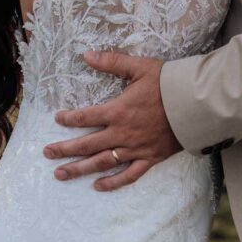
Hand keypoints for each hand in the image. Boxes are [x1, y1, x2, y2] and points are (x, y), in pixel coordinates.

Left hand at [42, 52, 181, 189]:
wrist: (194, 104)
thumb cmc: (167, 84)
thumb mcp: (139, 67)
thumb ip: (112, 62)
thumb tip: (86, 55)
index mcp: (118, 111)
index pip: (86, 117)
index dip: (69, 119)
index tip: (57, 119)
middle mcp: (122, 133)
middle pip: (87, 144)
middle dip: (65, 150)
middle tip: (47, 154)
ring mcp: (135, 149)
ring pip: (102, 162)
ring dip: (80, 169)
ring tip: (61, 174)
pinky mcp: (149, 159)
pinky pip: (128, 175)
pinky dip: (112, 182)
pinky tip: (98, 186)